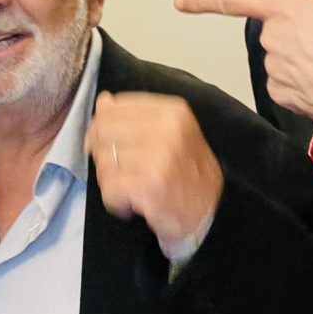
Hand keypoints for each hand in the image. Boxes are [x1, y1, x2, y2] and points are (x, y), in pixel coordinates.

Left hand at [85, 91, 222, 251]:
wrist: (211, 212)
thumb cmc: (187, 171)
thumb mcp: (170, 132)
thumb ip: (135, 115)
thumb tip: (103, 101)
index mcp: (171, 112)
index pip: (113, 108)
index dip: (101, 127)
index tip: (105, 142)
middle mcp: (167, 130)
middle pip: (104, 134)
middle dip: (104, 155)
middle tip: (121, 170)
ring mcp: (158, 158)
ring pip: (103, 163)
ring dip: (111, 181)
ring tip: (132, 187)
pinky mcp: (149, 187)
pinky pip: (109, 190)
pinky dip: (115, 201)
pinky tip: (131, 203)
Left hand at [174, 0, 312, 147]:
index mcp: (286, 9)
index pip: (237, 0)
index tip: (179, 1)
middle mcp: (271, 39)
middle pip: (278, 27)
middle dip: (302, 30)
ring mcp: (274, 71)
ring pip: (284, 53)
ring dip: (306, 55)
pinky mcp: (281, 97)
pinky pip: (288, 78)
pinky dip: (306, 79)